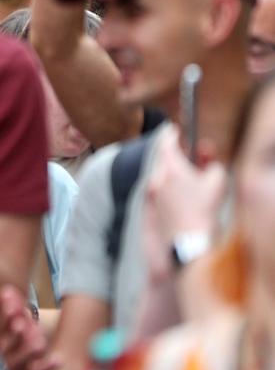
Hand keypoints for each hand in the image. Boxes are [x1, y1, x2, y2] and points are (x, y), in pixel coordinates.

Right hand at [0, 285, 61, 369]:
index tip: (11, 306)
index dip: (5, 316)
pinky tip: (58, 360)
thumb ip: (18, 310)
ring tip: (40, 342)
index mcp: (4, 339)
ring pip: (17, 362)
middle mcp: (5, 356)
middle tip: (22, 324)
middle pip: (5, 344)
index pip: (0, 326)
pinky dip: (46, 369)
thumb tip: (6, 289)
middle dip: (13, 333)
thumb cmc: (30, 348)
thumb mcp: (27, 327)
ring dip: (27, 351)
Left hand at [146, 132, 225, 249]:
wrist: (190, 240)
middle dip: (177, 154)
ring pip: (161, 173)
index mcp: (171, 168)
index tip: (175, 129)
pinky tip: (182, 193)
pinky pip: (158, 188)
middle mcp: (157, 177)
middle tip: (191, 154)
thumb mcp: (217, 181)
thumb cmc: (205, 210)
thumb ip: (212, 163)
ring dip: (173, 171)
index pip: (166, 142)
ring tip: (192, 177)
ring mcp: (151, 192)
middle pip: (164, 158)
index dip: (171, 133)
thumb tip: (207, 159)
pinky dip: (168, 185)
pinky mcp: (151, 205)